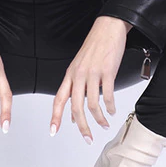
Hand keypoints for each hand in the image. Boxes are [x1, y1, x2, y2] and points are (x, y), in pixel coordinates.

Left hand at [50, 16, 131, 143]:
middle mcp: (79, 75)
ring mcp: (92, 73)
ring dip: (99, 119)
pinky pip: (107, 95)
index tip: (53, 131)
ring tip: (104, 124)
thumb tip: (75, 111)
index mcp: (70, 74)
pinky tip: (112, 110)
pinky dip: (110, 107)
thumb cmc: (95, 46)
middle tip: (88, 138)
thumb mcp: (80, 66)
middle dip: (82, 127)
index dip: (55, 116)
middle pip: (76, 107)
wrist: (108, 28)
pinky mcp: (107, 71)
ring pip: (93, 104)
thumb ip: (76, 87)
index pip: (59, 99)